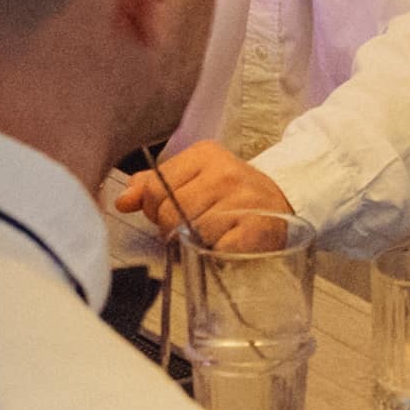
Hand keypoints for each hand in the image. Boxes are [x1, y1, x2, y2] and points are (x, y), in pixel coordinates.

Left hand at [115, 142, 294, 253]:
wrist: (286, 202)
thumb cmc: (232, 193)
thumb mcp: (195, 178)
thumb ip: (156, 186)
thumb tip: (123, 200)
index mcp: (204, 155)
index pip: (155, 188)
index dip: (154, 209)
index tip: (171, 214)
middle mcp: (224, 173)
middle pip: (169, 212)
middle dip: (171, 229)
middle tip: (188, 230)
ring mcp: (242, 201)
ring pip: (190, 233)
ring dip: (193, 243)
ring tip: (208, 237)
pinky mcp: (256, 229)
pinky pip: (216, 249)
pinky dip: (215, 255)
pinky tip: (224, 246)